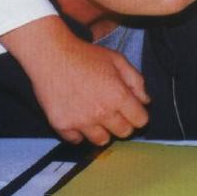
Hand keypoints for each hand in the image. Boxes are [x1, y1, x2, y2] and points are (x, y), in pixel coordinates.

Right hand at [0, 16, 149, 144]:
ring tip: (96, 116)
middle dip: (123, 123)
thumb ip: (136, 81)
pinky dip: (79, 132)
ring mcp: (80, 121)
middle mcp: (101, 112)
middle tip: (114, 112)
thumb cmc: (86, 55)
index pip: (140, 121)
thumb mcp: (117, 60)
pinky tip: (78, 118)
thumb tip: (145, 101)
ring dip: (102, 131)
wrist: (51, 55)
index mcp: (118, 96)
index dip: (138, 114)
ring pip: (101, 140)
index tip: (131, 110)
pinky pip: (76, 140)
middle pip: (123, 133)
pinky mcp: (61, 125)